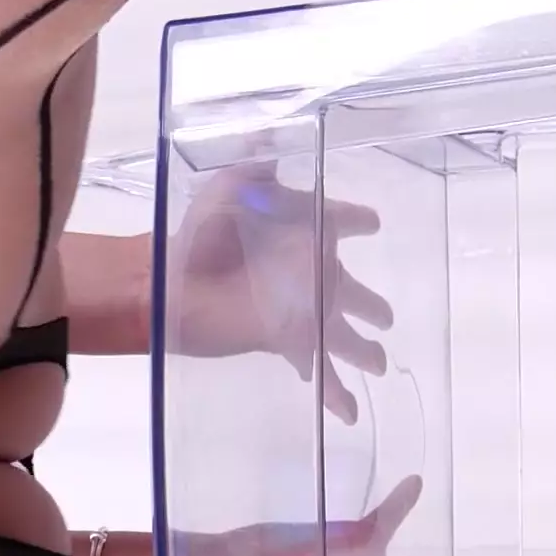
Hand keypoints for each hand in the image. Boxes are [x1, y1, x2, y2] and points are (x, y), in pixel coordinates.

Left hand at [166, 163, 394, 424]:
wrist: (168, 283)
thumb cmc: (199, 232)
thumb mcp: (229, 186)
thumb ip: (256, 164)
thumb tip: (274, 143)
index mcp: (297, 231)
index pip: (335, 221)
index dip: (354, 220)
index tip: (370, 223)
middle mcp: (303, 271)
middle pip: (348, 290)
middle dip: (369, 304)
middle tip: (387, 316)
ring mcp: (295, 309)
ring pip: (340, 332)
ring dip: (361, 349)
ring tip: (379, 364)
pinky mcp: (282, 338)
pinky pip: (316, 364)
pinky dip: (334, 391)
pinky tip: (348, 412)